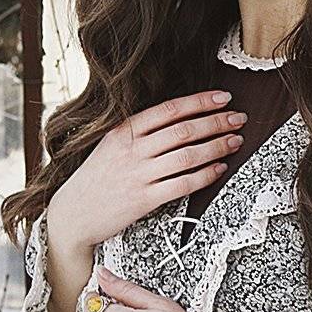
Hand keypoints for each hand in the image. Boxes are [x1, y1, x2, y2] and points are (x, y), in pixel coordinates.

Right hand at [46, 90, 249, 251]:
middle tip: (239, 118)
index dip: (199, 102)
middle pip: (183, 130)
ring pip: (187, 155)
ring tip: (235, 140)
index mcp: (123, 131)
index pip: (168, 109)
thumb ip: (139, 131)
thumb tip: (181, 116)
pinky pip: (182, 184)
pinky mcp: (143, 200)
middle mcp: (131, 150)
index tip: (223, 97)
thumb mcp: (111, 144)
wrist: (72, 213)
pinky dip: (205, 175)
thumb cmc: (97, 177)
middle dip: (216, 122)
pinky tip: (220, 168)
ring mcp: (138, 175)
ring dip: (216, 146)